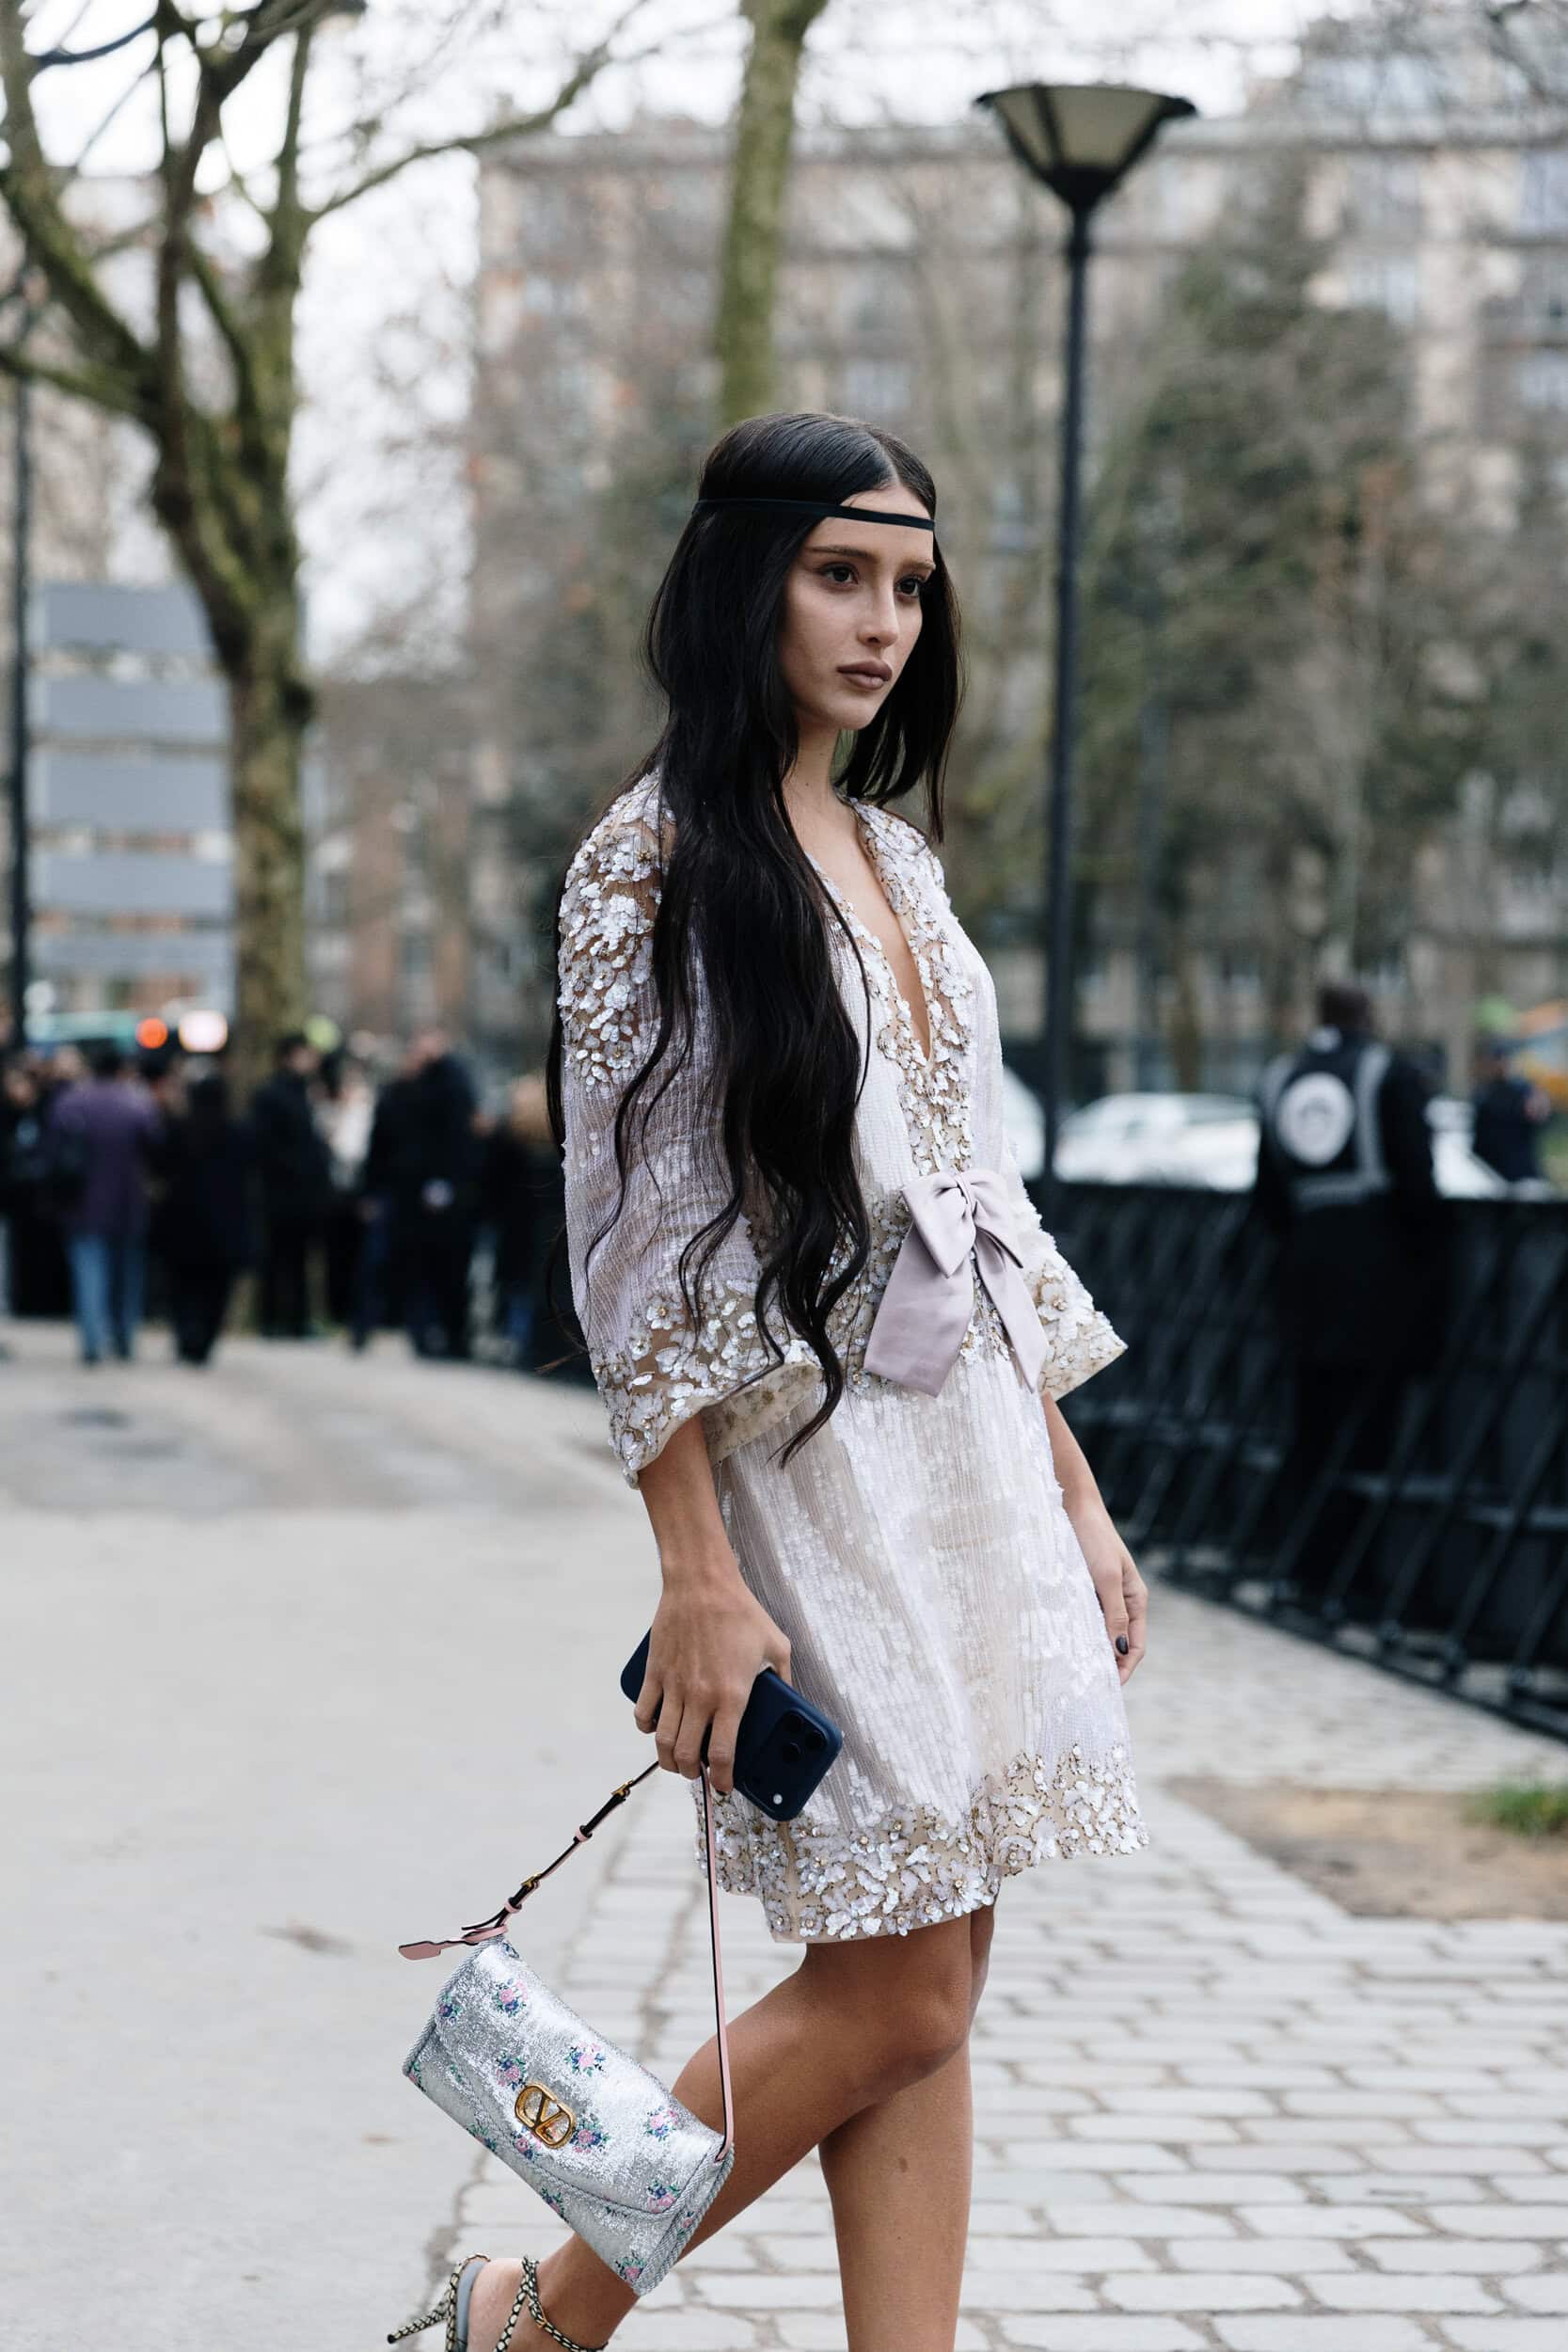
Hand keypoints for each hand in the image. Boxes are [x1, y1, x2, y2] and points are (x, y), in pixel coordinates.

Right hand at [635, 1562, 791, 1795]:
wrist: (702, 1583)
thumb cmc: (740, 1611)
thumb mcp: (777, 1644)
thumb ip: (785, 1677)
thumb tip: (790, 1697)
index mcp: (732, 1695)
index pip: (724, 1754)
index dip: (723, 1778)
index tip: (725, 1786)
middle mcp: (700, 1696)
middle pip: (687, 1755)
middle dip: (692, 1774)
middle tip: (698, 1773)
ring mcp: (674, 1686)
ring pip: (663, 1740)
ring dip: (668, 1759)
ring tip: (677, 1760)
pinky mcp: (654, 1672)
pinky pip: (643, 1712)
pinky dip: (646, 1728)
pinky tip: (655, 1729)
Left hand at [1071, 1502, 1147, 1684]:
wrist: (1072, 1507)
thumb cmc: (1093, 1538)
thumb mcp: (1107, 1578)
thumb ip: (1115, 1614)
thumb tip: (1120, 1650)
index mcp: (1136, 1599)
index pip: (1136, 1645)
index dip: (1125, 1668)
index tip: (1109, 1689)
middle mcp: (1121, 1600)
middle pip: (1118, 1643)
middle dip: (1108, 1665)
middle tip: (1089, 1688)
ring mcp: (1101, 1596)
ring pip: (1099, 1632)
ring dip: (1091, 1651)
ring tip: (1075, 1672)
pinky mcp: (1082, 1589)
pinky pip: (1083, 1619)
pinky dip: (1078, 1634)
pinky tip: (1064, 1645)